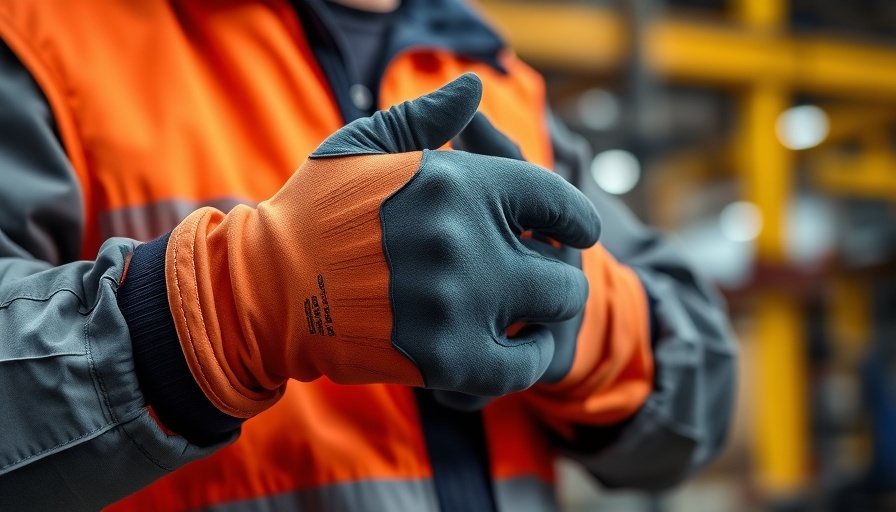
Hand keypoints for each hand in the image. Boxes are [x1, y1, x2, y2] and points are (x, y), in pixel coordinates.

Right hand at [165, 74, 600, 416]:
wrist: (264, 288)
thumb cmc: (314, 211)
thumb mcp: (363, 144)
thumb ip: (426, 115)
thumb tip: (473, 88)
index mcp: (453, 181)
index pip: (552, 198)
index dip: (573, 217)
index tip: (577, 230)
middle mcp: (464, 241)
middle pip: (560, 269)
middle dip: (555, 273)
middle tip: (542, 277)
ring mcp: (455, 304)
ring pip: (549, 315)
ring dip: (545, 316)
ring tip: (530, 313)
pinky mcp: (442, 359)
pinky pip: (517, 367)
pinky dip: (522, 359)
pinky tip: (510, 346)